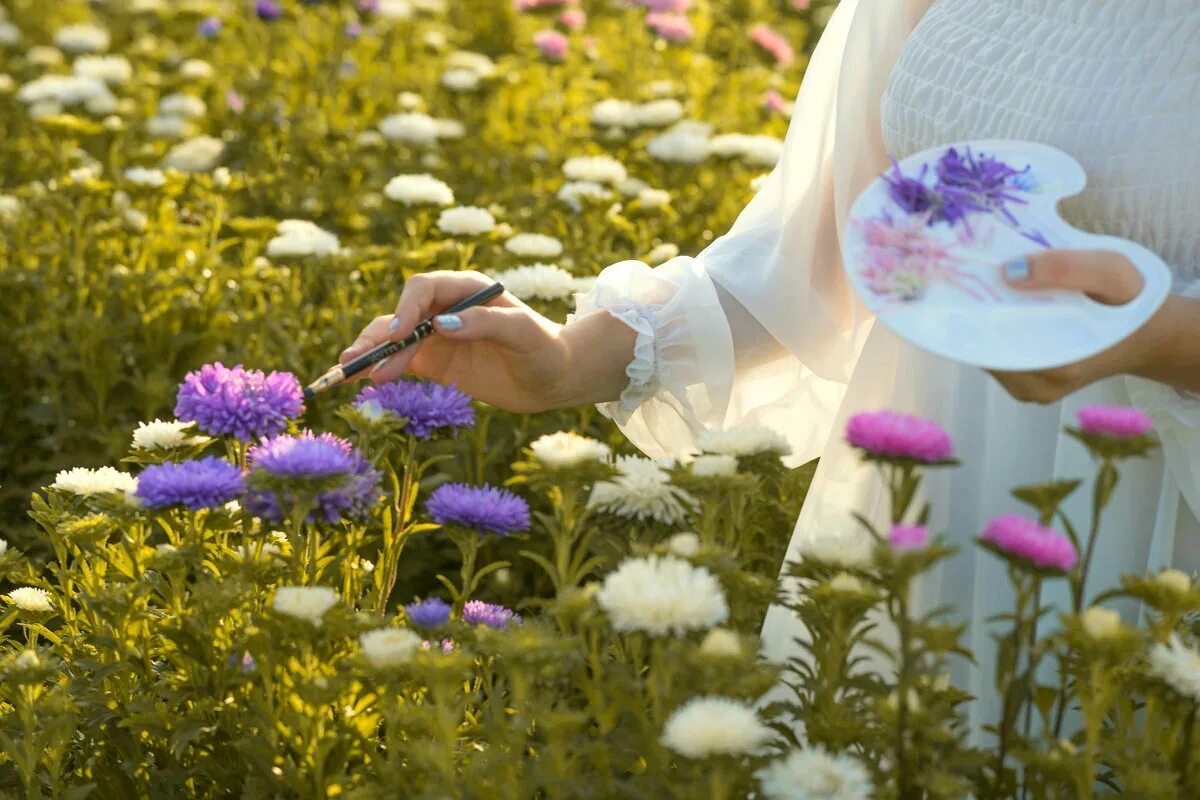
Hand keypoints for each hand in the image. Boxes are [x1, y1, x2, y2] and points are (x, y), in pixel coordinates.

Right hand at [340, 271, 572, 413]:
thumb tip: (442, 324)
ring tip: (348, 374)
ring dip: (371, 354)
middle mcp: (446, 308)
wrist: (555, 378)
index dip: (406, 309)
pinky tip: (361, 382)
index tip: (400, 335)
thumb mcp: (522, 334)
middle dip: (377, 336)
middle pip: (400, 315)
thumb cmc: (545, 348)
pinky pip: (400, 361)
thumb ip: (484, 323)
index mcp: (466, 288)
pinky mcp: (436, 361)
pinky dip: (380, 369)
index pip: (423, 289)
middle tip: (357, 360)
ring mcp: (438, 335)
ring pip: (393, 339)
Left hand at [987, 249, 1172, 402]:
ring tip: (988, 289)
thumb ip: (1066, 268)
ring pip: (985, 353)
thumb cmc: (1130, 300)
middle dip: (976, 313)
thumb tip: (1009, 272)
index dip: (973, 310)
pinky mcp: (1026, 386)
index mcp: (1059, 367)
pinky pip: (995, 357)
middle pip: (983, 348)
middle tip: (975, 278)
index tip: (967, 281)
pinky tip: (1001, 308)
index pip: (990, 342)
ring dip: (983, 322)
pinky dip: (994, 331)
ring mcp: (1029, 390)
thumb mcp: (1112, 270)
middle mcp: (1038, 387)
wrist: (1147, 334)